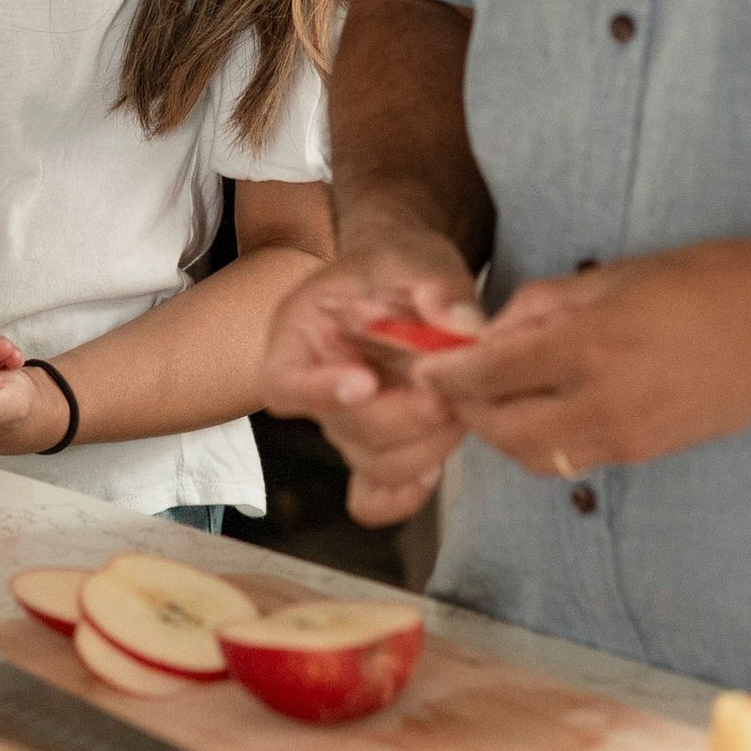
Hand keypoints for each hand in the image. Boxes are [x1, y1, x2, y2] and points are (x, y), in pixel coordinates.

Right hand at [259, 233, 482, 527]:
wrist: (405, 281)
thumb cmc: (396, 266)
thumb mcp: (414, 254)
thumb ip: (436, 284)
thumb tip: (464, 326)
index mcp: (298, 336)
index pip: (286, 384)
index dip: (321, 392)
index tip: (365, 381)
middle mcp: (313, 388)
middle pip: (347, 430)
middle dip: (407, 415)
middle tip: (449, 387)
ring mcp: (344, 426)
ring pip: (376, 464)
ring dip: (428, 444)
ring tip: (459, 404)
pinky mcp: (376, 449)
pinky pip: (374, 497)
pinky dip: (406, 494)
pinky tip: (436, 466)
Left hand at [421, 239, 750, 475]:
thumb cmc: (714, 278)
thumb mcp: (620, 273)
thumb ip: (550, 303)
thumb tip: (498, 327)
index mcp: (593, 348)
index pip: (493, 373)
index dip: (448, 372)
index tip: (422, 364)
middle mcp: (605, 405)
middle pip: (505, 432)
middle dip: (469, 411)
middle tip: (453, 384)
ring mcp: (632, 439)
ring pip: (538, 456)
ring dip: (505, 433)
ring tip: (495, 396)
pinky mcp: (652, 453)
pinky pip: (578, 457)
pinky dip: (546, 440)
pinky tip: (544, 405)